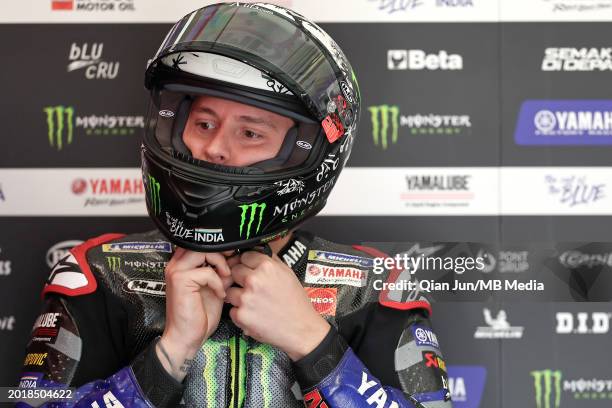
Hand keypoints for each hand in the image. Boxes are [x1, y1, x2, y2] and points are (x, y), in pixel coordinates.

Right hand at [157, 248, 232, 380]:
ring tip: (226, 278)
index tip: (232, 255)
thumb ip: (223, 272)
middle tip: (232, 263)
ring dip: (220, 264)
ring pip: (203, 252)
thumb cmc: (200, 315)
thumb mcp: (217, 287)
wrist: (187, 337)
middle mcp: (176, 264)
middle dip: (221, 252)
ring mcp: (176, 271)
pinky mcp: (180, 280)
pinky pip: (206, 272)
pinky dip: (217, 282)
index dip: (218, 247)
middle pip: (201, 243)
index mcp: (183, 264)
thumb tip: (237, 258)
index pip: (200, 243)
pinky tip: (220, 294)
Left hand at [225, 251, 329, 360]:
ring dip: (238, 296)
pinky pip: (232, 309)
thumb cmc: (296, 302)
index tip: (249, 269)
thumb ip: (270, 260)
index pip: (244, 256)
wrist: (301, 328)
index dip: (247, 263)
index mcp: (267, 267)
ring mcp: (246, 298)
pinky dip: (240, 313)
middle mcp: (254, 280)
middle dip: (241, 278)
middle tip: (252, 288)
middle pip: (234, 271)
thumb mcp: (288, 273)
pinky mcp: (241, 315)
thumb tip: (257, 251)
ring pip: (230, 290)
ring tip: (255, 303)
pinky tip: (254, 314)